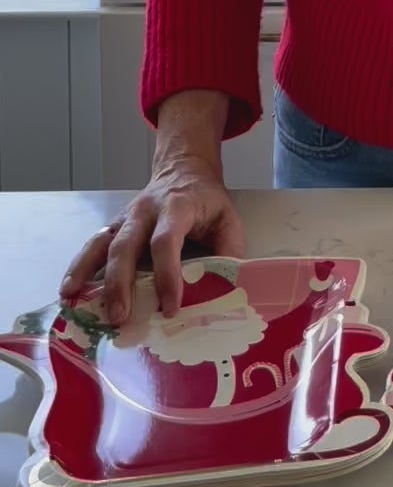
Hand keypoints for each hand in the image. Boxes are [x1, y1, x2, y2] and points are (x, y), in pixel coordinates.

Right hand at [59, 156, 243, 323]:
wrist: (184, 168)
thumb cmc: (207, 200)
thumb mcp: (228, 218)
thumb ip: (229, 251)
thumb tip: (225, 289)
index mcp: (177, 207)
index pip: (166, 242)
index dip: (167, 275)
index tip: (170, 307)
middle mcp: (145, 211)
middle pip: (126, 245)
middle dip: (120, 282)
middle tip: (119, 317)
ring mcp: (126, 217)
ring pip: (102, 243)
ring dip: (87, 272)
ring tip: (74, 300)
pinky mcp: (115, 226)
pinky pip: (94, 245)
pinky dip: (79, 266)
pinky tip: (69, 289)